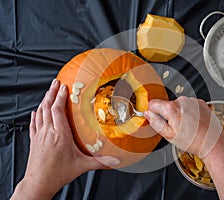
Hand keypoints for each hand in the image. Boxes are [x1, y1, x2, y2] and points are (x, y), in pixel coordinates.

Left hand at [11, 79, 119, 198]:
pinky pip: (33, 124)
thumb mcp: (82, 166)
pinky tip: (35, 111)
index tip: (63, 87)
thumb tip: (116, 161)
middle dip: (51, 93)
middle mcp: (48, 132)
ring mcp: (38, 136)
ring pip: (40, 113)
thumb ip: (100, 162)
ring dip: (44, 100)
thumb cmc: (58, 174)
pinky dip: (35, 115)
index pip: (57, 110)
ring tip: (48, 92)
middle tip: (55, 82)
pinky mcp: (33, 141)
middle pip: (47, 107)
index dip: (60, 97)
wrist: (38, 184)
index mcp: (60, 135)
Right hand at [145, 97, 223, 199]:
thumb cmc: (192, 141)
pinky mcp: (200, 103)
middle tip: (175, 128)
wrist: (212, 143)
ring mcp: (192, 101)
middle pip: (166, 105)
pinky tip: (193, 123)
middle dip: (167, 115)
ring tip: (186, 127)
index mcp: (171, 108)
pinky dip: (189, 112)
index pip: (153, 103)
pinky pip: (189, 105)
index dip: (152, 112)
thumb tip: (147, 114)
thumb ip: (155, 122)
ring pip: (178, 105)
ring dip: (179, 114)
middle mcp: (182, 101)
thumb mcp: (168, 135)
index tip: (155, 118)